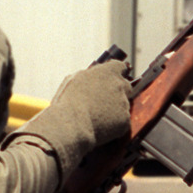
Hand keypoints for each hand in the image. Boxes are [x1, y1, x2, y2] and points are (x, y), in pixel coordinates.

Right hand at [26, 58, 131, 176]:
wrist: (71, 125)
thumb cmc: (67, 102)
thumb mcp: (74, 80)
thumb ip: (89, 75)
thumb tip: (93, 76)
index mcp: (107, 72)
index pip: (119, 66)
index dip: (115, 73)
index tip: (111, 79)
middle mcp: (119, 85)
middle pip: (125, 85)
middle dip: (117, 92)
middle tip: (103, 101)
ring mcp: (124, 103)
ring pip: (122, 105)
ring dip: (114, 109)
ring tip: (96, 116)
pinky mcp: (125, 119)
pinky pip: (122, 121)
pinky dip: (114, 124)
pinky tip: (100, 126)